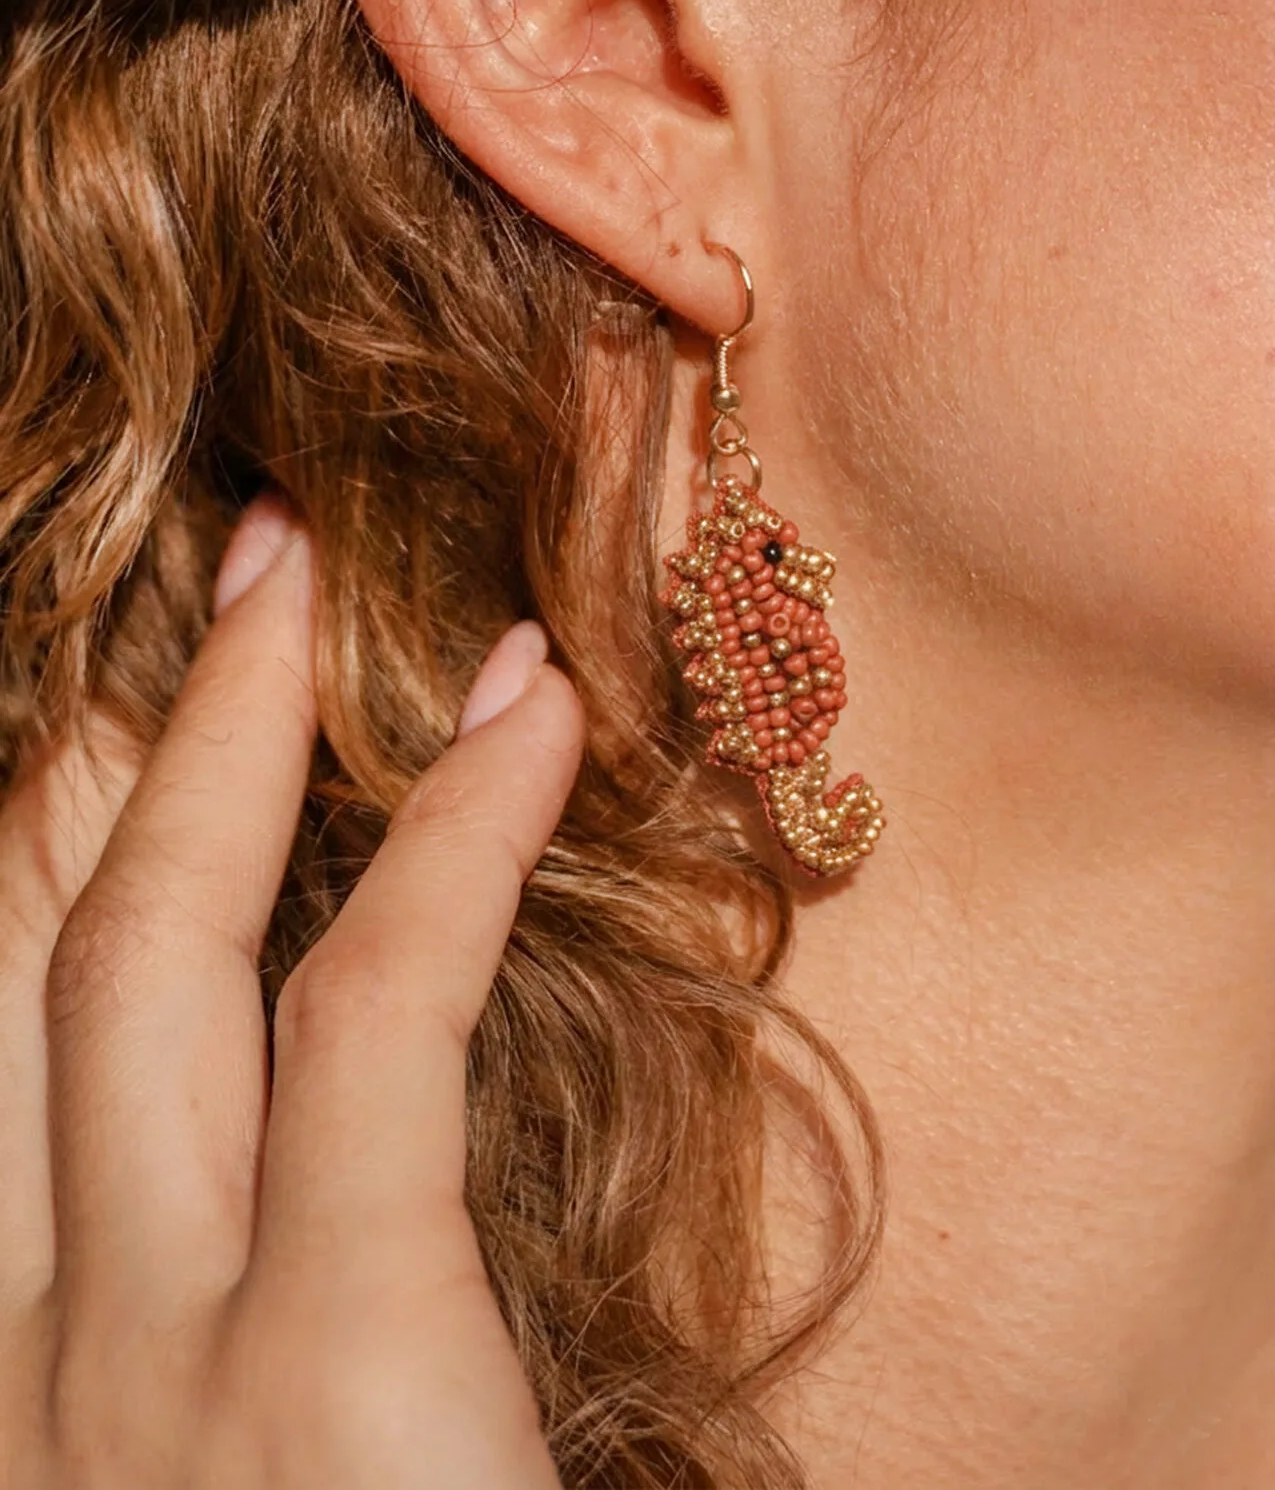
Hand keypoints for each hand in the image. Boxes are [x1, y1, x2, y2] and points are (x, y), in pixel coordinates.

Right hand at [0, 497, 581, 1487]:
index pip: (24, 1079)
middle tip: (238, 571)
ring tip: (306, 566)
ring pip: (156, 951)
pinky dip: (459, 837)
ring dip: (234, 731)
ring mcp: (148, 1370)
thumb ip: (269, 1346)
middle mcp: (34, 1370)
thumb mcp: (270, 1479)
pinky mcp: (336, 1366)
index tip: (142, 748)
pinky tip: (533, 712)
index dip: (78, 862)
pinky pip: (383, 1012)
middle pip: (60, 966)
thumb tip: (346, 1179)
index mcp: (38, 1399)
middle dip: (134, 746)